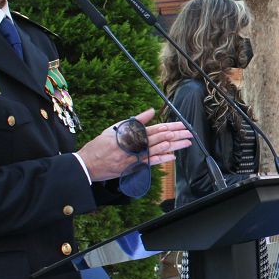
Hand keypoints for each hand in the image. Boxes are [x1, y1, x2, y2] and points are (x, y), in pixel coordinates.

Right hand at [77, 108, 192, 181]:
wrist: (88, 163)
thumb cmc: (101, 145)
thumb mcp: (116, 128)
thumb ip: (136, 121)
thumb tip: (151, 111)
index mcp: (132, 133)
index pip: (156, 128)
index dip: (171, 126)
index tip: (182, 125)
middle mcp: (135, 144)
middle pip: (160, 138)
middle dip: (177, 135)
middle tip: (190, 133)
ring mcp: (135, 156)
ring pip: (158, 149)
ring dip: (174, 146)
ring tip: (186, 143)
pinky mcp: (133, 167)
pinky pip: (150, 162)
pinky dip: (162, 159)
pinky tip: (173, 156)